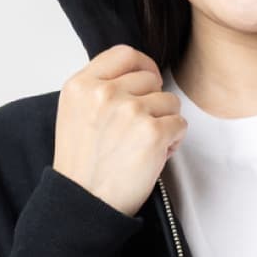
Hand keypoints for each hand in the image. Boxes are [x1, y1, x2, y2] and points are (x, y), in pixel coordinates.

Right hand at [53, 44, 186, 217]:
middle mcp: (103, 93)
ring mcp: (129, 111)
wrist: (84, 203)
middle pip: (151, 79)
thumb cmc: (83, 166)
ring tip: (145, 145)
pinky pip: (180, 124)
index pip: (125, 54)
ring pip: (170, 101)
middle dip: (153, 102)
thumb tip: (137, 74)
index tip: (148, 82)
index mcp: (81, 85)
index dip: (143, 67)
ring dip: (165, 122)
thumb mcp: (76, 113)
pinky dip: (174, 141)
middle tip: (140, 129)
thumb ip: (100, 88)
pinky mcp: (152, 133)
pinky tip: (155, 155)